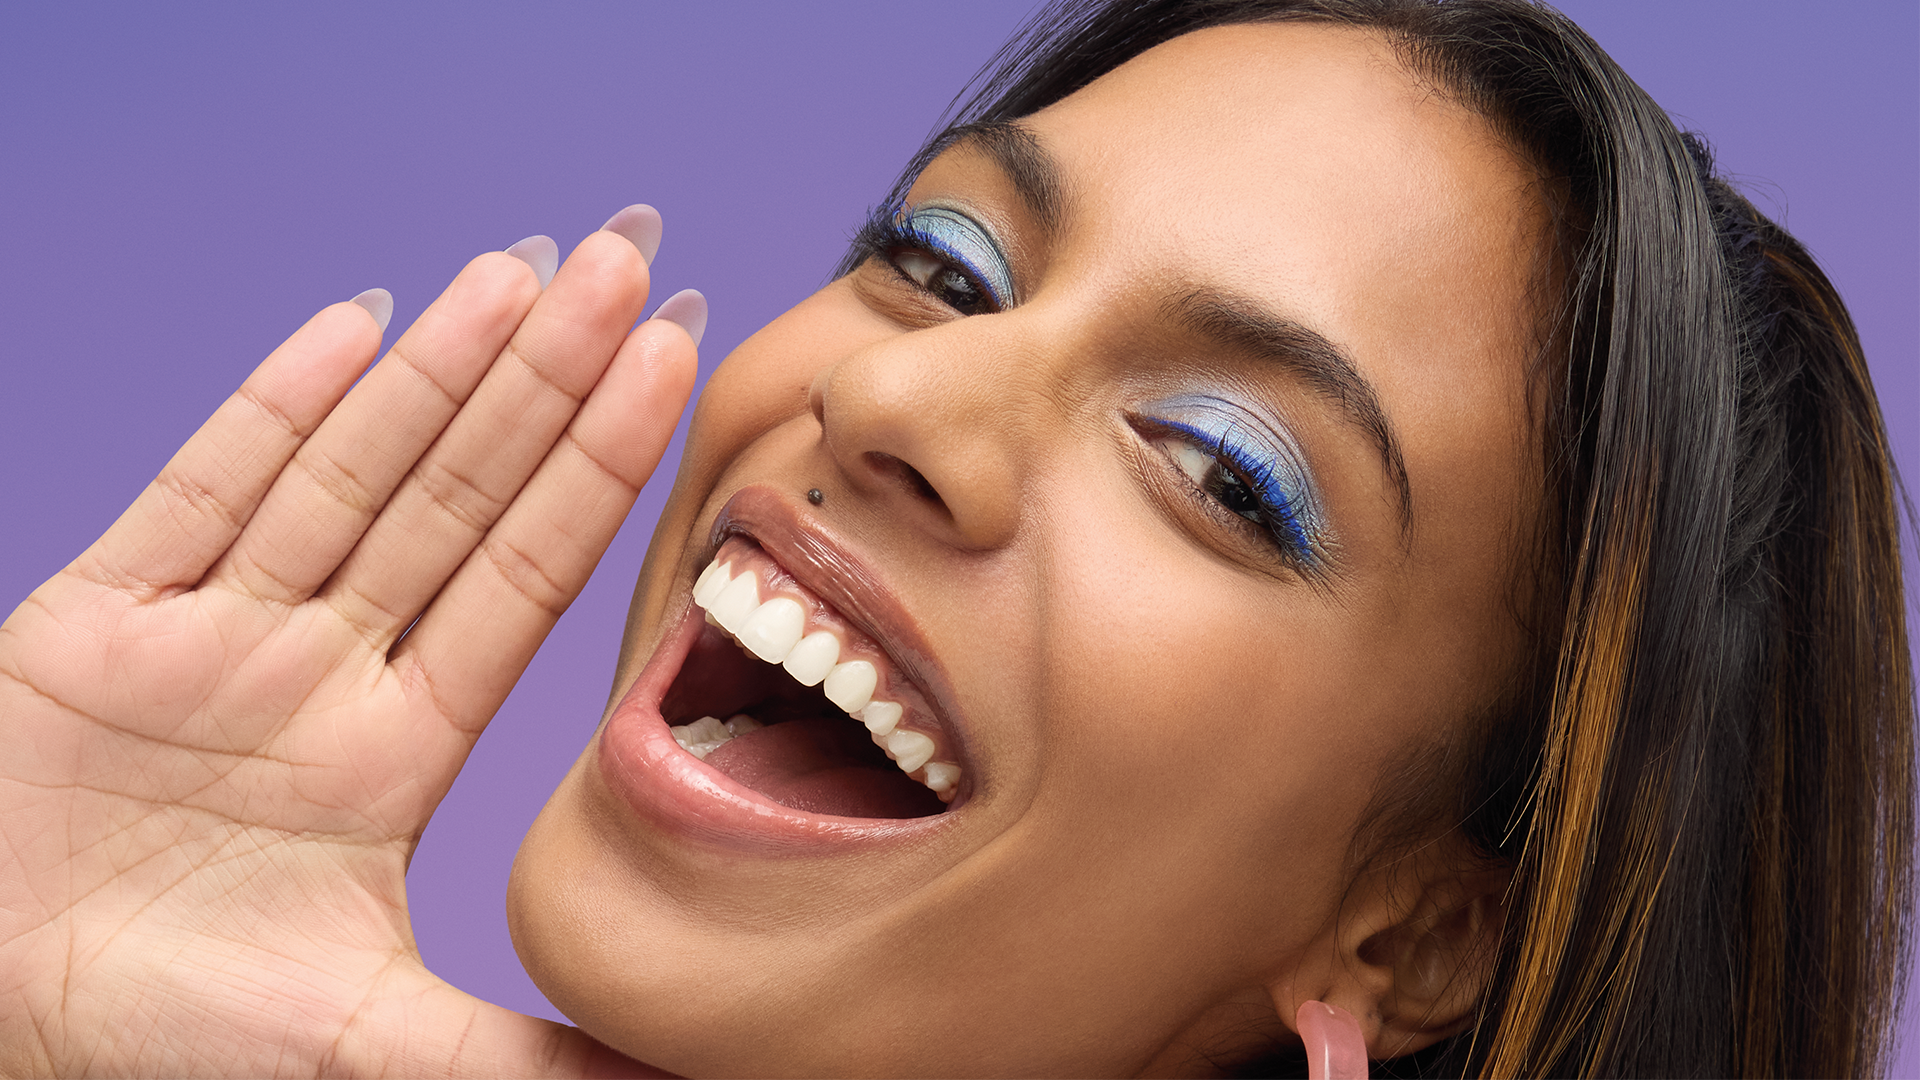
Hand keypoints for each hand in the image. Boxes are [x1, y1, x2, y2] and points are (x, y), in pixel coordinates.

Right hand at [0, 216, 693, 1076]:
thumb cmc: (152, 1051)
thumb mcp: (373, 1056)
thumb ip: (531, 1062)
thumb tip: (698, 1075)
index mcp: (392, 754)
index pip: (529, 577)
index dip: (608, 467)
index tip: (684, 364)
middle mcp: (320, 673)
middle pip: (461, 495)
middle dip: (549, 377)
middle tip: (640, 257)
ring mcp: (212, 635)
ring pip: (352, 470)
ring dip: (441, 365)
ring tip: (534, 264)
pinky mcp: (93, 621)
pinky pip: (197, 490)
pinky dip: (275, 406)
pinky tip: (360, 323)